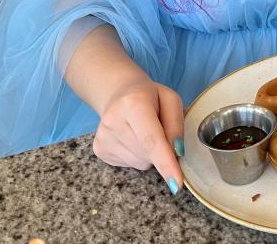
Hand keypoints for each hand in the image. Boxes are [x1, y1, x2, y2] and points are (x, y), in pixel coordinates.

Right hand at [92, 75, 185, 193]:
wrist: (118, 92)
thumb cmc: (150, 97)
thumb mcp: (171, 100)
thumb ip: (176, 124)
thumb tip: (177, 152)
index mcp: (133, 103)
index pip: (151, 139)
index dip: (165, 162)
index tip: (176, 183)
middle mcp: (113, 121)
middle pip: (148, 154)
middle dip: (161, 150)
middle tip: (157, 128)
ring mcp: (103, 137)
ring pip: (140, 163)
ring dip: (148, 153)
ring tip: (142, 131)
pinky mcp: (99, 150)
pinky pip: (129, 165)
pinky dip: (137, 156)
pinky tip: (131, 138)